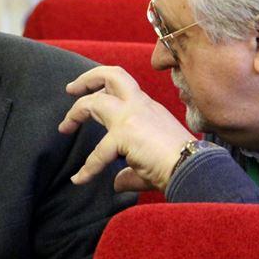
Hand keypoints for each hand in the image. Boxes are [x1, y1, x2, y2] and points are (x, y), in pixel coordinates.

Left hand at [59, 65, 194, 191]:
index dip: (102, 95)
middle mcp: (140, 105)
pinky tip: (80, 180)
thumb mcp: (150, 160)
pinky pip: (97, 153)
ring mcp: (131, 116)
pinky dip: (87, 169)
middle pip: (111, 75)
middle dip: (86, 79)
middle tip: (70, 90)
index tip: (89, 107)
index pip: (122, 88)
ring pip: (95, 101)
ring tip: (64, 127)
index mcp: (148, 107)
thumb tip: (116, 182)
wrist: (194, 168)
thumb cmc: (179, 165)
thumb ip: (130, 170)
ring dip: (75, 113)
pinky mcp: (125, 134)